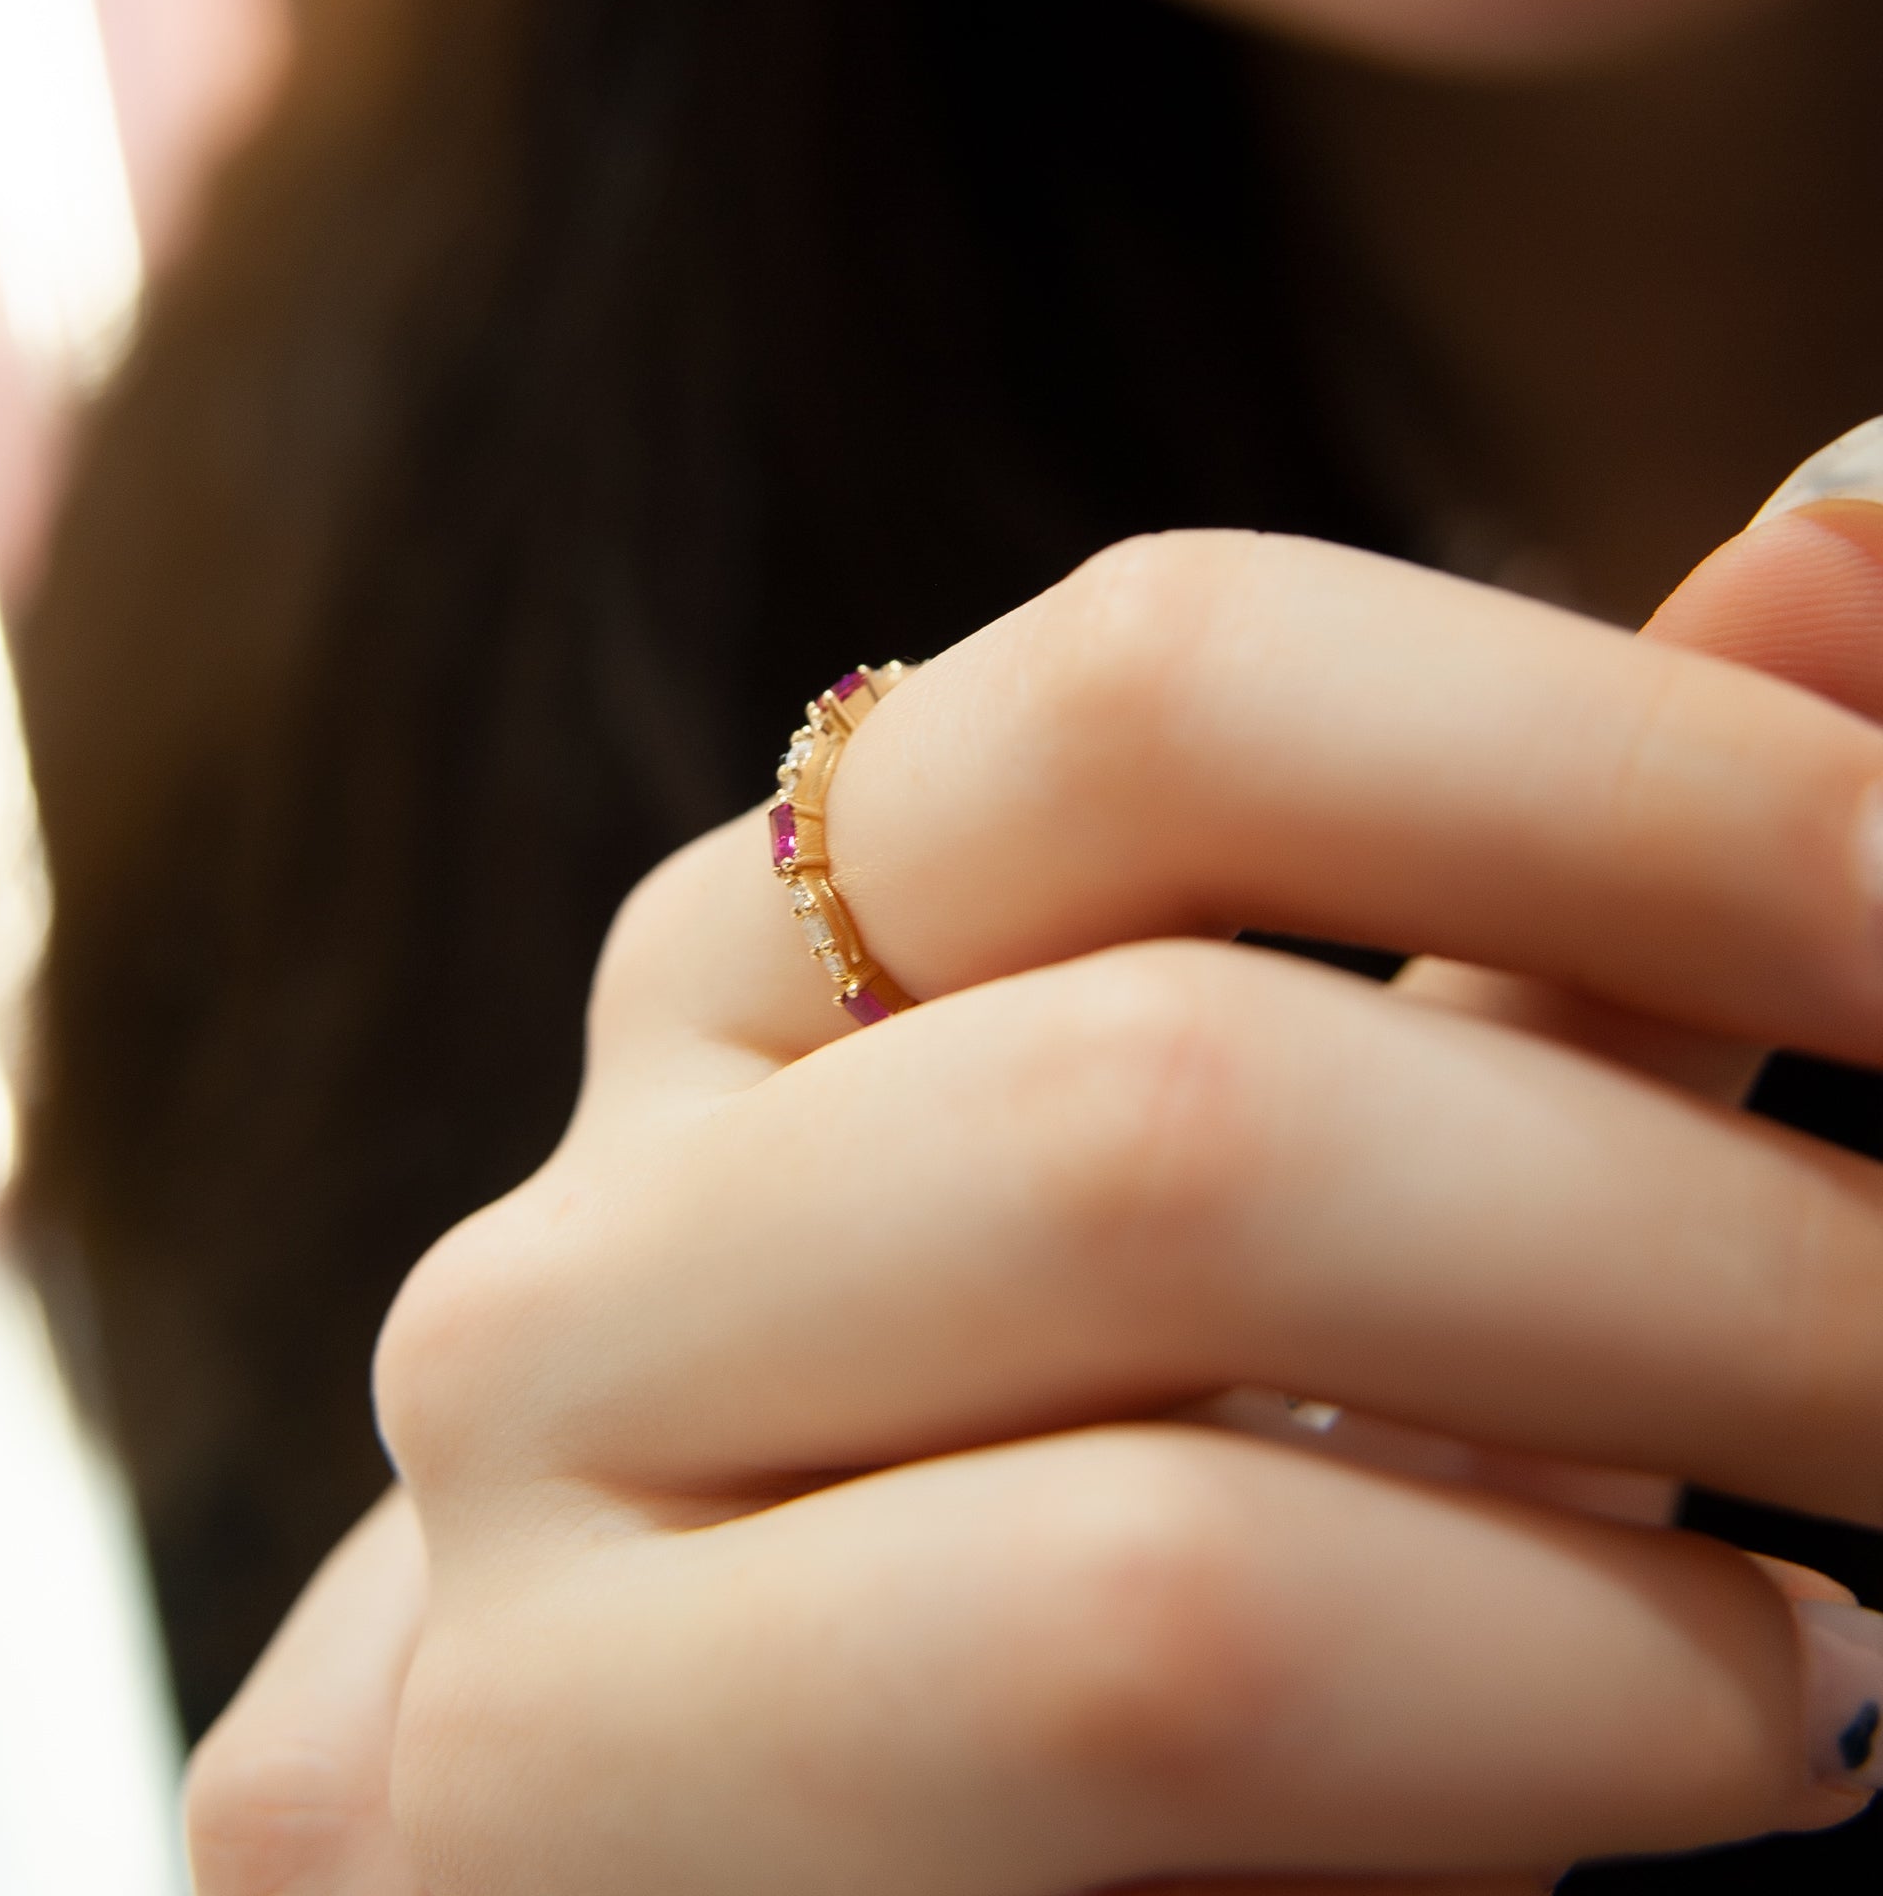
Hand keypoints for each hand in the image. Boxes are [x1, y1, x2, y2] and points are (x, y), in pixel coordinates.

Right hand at [189, 498, 1882, 1894]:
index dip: (1627, 770)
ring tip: (1830, 1676)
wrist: (785, 1874)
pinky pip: (1121, 1818)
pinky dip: (1493, 1779)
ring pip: (1155, 1577)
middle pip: (1171, 1121)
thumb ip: (1542, 899)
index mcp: (734, 976)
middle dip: (1698, 1262)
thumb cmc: (1095, 1487)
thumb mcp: (1324, 1175)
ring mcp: (524, 1617)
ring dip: (1640, 1632)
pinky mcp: (563, 1885)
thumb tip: (1860, 515)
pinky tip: (1629, 1771)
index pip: (1158, 693)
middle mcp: (576, 1254)